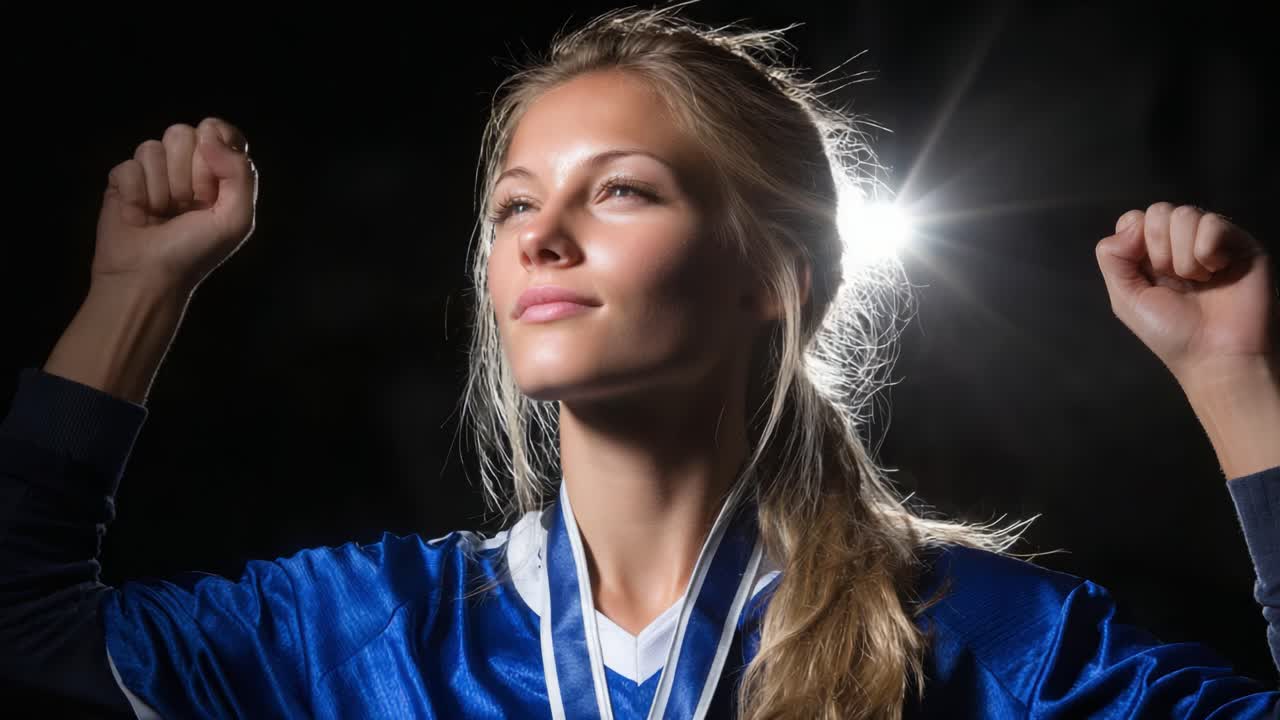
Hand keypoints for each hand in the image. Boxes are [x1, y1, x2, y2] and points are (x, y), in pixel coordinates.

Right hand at [92, 117, 257, 293]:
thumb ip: (240, 172)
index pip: (219, 131)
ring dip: (160, 188)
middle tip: (186, 207)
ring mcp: (153, 173)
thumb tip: (209, 132)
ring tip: (161, 213)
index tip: (212, 185)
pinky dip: (135, 195)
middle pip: (182, 133)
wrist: (148, 277)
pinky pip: (128, 166)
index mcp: (218, 174)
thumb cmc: (195, 252)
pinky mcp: (123, 180)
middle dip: (185, 174)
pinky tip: (138, 214)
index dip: (214, 149)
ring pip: (153, 148)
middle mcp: (186, 168)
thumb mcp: (236, 219)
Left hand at [1095, 202, 1276, 388]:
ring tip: (1197, 281)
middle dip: (1158, 249)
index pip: (1134, 218)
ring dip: (1183, 256)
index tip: (1147, 272)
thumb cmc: (1172, 332)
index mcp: (1152, 254)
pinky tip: (1215, 274)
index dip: (1135, 241)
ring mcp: (1212, 240)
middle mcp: (1181, 243)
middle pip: (1158, 211)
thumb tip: (1131, 224)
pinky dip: (1206, 252)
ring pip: (1184, 215)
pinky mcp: (1241, 243)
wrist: (1215, 355)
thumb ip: (1113, 257)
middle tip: (1174, 280)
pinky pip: (1213, 223)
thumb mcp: (1125, 297)